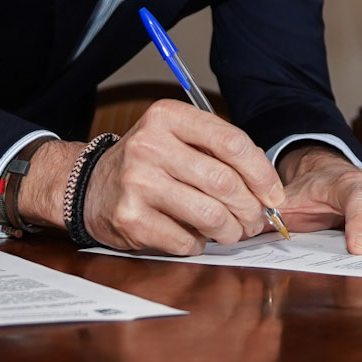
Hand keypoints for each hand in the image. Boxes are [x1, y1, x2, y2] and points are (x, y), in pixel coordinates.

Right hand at [24, 99, 285, 254]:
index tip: (274, 195)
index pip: (232, 142)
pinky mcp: (130, 217)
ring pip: (210, 214)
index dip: (262, 173)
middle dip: (250, 209)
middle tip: (254, 221)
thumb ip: (218, 152)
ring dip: (230, 231)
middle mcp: (151, 144)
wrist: (87, 186)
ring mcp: (138, 181)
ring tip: (231, 233)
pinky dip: (198, 244)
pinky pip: (185, 240)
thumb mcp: (177, 138)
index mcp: (169, 117)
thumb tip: (267, 187)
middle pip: (225, 182)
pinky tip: (194, 238)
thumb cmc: (147, 163)